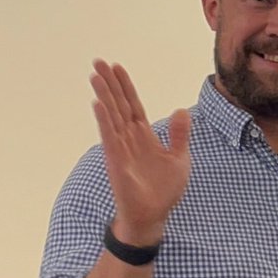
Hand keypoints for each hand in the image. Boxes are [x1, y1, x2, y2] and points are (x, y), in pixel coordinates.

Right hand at [91, 60, 190, 243]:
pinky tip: (98, 102)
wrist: (154, 215)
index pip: (133, 105)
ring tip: (95, 74)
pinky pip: (109, 135)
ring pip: (111, 115)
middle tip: (98, 61)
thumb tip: (182, 111)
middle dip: (110, 83)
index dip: (126, 87)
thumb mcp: (179, 158)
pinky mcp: (116, 160)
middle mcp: (129, 138)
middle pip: (118, 104)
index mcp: (144, 136)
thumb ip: (179, 135)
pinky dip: (104, 119)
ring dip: (104, 94)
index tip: (117, 67)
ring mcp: (121, 148)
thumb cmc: (164, 190)